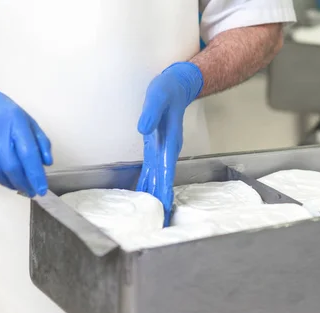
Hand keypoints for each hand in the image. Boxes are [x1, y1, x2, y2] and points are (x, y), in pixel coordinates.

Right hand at [0, 77, 52, 195]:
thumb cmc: (3, 111)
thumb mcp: (27, 120)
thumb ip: (40, 141)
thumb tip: (47, 163)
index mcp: (16, 122)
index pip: (28, 153)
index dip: (35, 174)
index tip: (41, 189)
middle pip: (10, 164)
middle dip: (22, 183)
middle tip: (30, 191)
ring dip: (7, 182)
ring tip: (17, 187)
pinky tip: (0, 180)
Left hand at [136, 62, 203, 225]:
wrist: (177, 86)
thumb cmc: (167, 90)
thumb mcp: (157, 96)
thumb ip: (151, 113)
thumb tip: (143, 129)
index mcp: (169, 142)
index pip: (167, 170)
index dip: (165, 187)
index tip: (165, 205)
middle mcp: (167, 149)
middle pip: (164, 179)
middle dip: (162, 198)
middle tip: (160, 219)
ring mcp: (162, 149)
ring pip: (158, 176)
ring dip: (156, 193)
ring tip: (154, 212)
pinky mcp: (156, 147)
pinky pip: (152, 168)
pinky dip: (149, 181)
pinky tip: (145, 190)